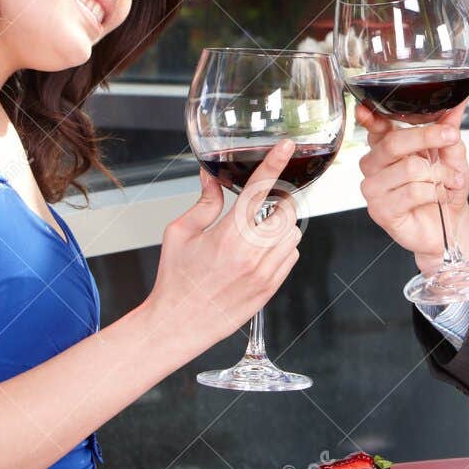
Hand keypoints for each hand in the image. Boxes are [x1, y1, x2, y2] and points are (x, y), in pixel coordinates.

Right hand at [144, 138, 300, 352]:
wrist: (178, 323)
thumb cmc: (176, 279)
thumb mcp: (179, 233)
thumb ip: (203, 203)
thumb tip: (212, 179)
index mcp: (227, 234)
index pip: (259, 189)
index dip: (275, 162)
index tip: (287, 145)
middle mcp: (251, 252)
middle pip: (286, 211)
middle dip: (278, 201)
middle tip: (263, 203)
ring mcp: (264, 272)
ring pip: (292, 233)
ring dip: (281, 225)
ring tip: (258, 230)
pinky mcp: (270, 288)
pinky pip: (291, 257)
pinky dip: (283, 247)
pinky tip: (261, 251)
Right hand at [354, 100, 468, 276]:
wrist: (450, 228)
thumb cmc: (444, 191)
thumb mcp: (452, 155)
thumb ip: (449, 129)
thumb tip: (457, 104)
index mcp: (386, 149)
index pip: (375, 128)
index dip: (371, 117)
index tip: (366, 109)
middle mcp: (374, 166)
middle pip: (393, 143)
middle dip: (427, 137)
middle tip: (450, 137)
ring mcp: (374, 189)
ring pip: (409, 168)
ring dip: (439, 174)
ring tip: (449, 182)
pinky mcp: (381, 211)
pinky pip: (412, 192)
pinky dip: (435, 192)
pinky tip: (439, 196)